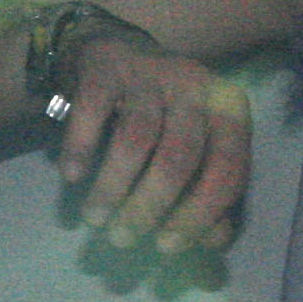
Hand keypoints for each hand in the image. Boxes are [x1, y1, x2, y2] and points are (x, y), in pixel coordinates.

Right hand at [49, 33, 252, 254]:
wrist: (117, 54)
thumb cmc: (163, 117)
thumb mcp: (194, 152)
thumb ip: (207, 194)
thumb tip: (213, 241)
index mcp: (231, 112)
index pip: (228, 169)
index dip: (199, 213)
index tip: (166, 247)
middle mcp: (198, 86)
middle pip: (180, 155)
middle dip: (149, 205)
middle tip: (122, 238)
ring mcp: (152, 71)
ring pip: (137, 136)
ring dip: (113, 185)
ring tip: (94, 218)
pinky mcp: (108, 64)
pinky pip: (94, 108)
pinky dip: (81, 146)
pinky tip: (71, 176)